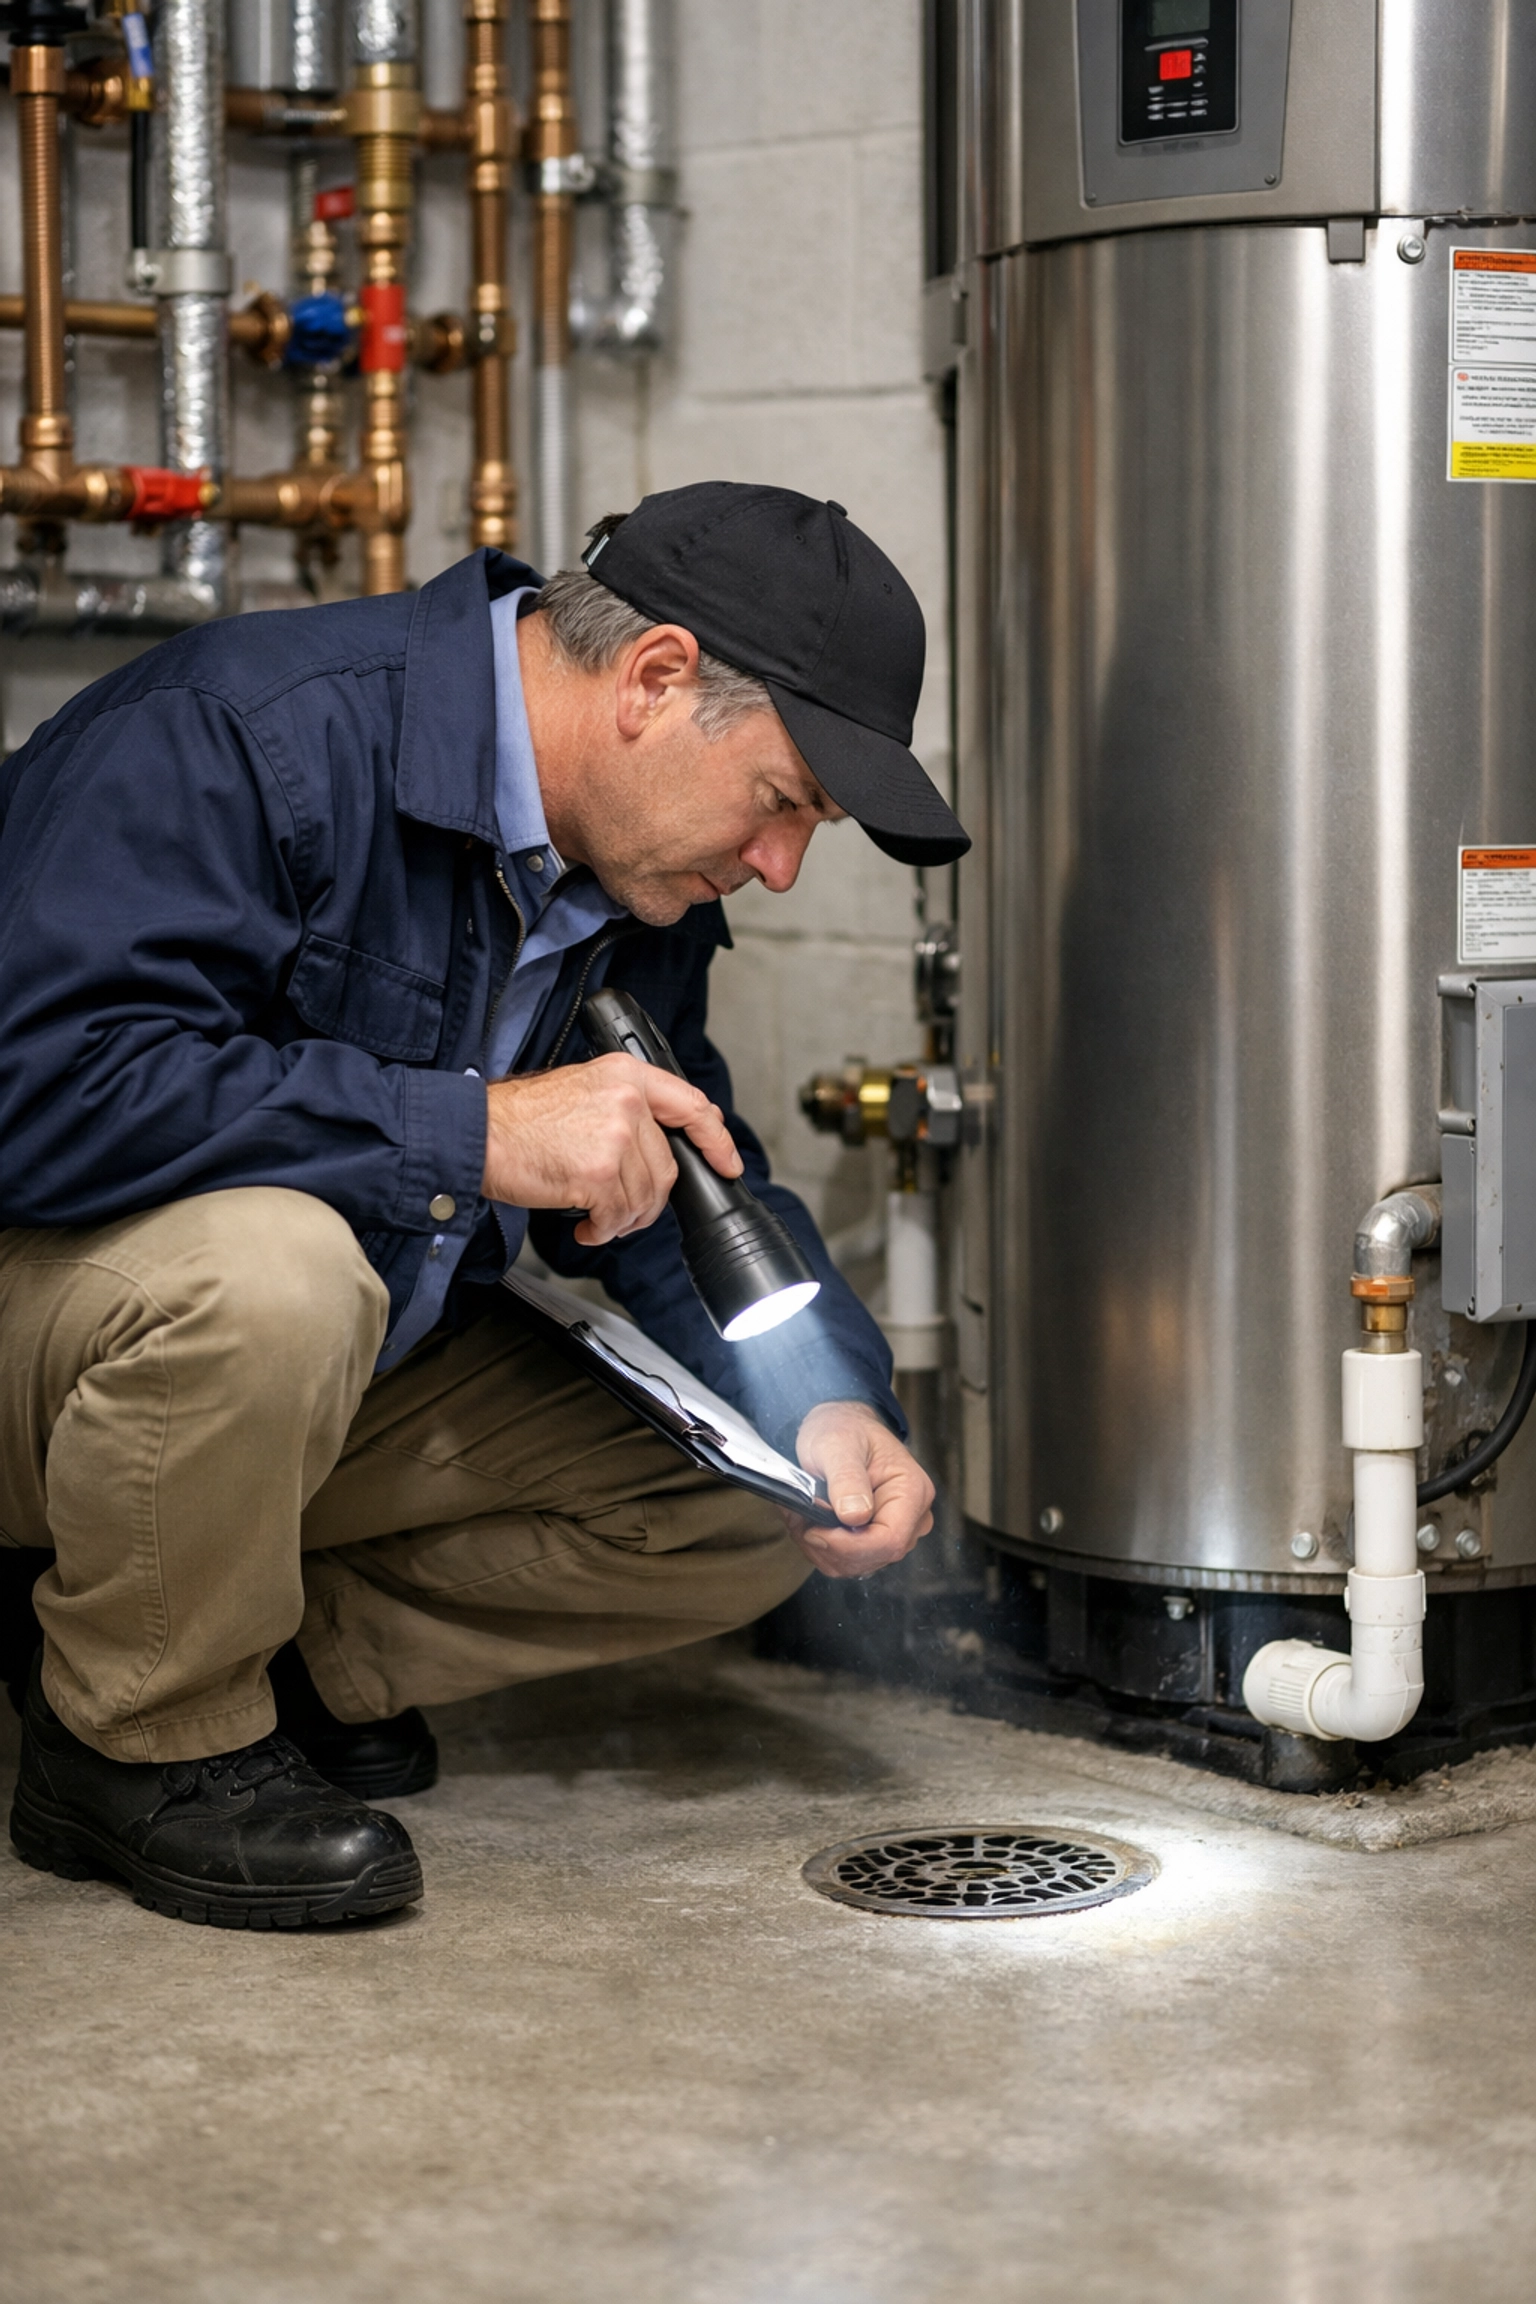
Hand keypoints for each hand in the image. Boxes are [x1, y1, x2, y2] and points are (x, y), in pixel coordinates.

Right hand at [482, 1054, 741, 1244]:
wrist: (477, 1133)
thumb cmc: (518, 1120)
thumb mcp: (581, 1090)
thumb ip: (625, 1108)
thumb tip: (659, 1145)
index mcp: (626, 1076)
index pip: (692, 1105)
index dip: (717, 1140)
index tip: (727, 1162)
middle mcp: (626, 1101)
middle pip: (667, 1167)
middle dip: (649, 1200)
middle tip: (621, 1210)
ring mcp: (614, 1136)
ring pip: (645, 1197)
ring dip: (622, 1219)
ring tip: (595, 1217)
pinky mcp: (599, 1173)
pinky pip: (619, 1216)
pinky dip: (604, 1230)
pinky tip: (584, 1225)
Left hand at [782, 1401, 934, 1577]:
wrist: (839, 1428)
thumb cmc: (842, 1430)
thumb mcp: (837, 1445)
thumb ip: (847, 1479)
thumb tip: (855, 1516)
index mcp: (912, 1491)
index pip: (890, 1540)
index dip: (849, 1546)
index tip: (815, 1531)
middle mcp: (912, 1517)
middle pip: (874, 1557)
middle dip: (829, 1546)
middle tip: (801, 1517)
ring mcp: (896, 1531)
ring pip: (857, 1565)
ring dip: (821, 1548)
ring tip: (803, 1516)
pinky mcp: (876, 1540)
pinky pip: (848, 1562)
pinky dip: (822, 1549)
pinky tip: (811, 1523)